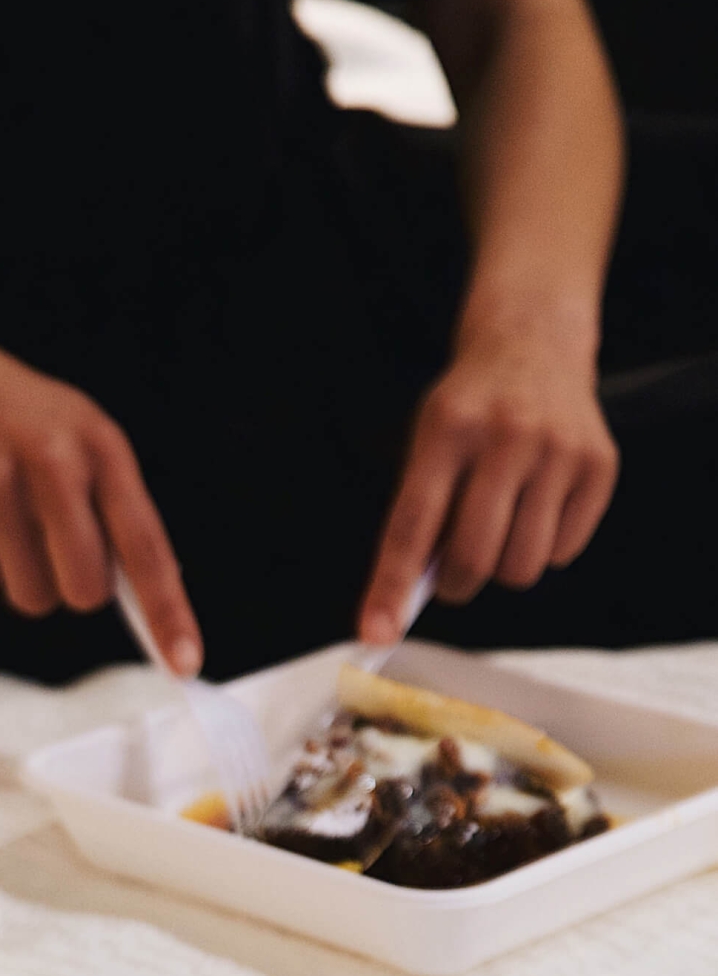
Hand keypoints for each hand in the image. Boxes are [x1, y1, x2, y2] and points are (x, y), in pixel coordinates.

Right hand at [0, 301, 201, 671]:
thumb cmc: (15, 418)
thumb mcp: (79, 438)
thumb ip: (113, 508)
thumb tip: (143, 597)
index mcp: (100, 445)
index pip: (145, 545)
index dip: (166, 611)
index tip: (184, 664)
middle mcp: (52, 459)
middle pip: (83, 590)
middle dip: (67, 586)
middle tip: (45, 545)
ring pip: (27, 596)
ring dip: (15, 576)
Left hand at [360, 325, 617, 641]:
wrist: (534, 342)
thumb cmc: (471, 407)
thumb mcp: (428, 440)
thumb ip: (419, 513)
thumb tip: (407, 599)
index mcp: (448, 428)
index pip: (412, 524)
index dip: (391, 586)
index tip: (376, 632)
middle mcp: (506, 435)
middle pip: (473, 557)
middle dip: (457, 585)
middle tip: (454, 573)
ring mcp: (558, 448)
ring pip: (522, 566)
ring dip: (502, 569)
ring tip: (500, 528)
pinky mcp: (599, 464)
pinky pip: (562, 552)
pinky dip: (543, 548)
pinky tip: (537, 506)